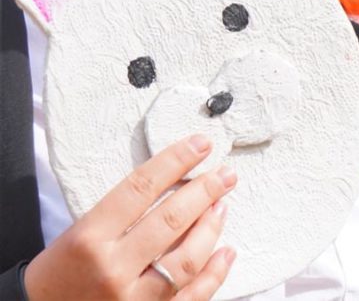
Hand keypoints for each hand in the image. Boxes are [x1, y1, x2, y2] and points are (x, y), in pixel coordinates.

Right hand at [23, 134, 236, 299]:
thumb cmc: (62, 272)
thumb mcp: (79, 233)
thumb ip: (123, 212)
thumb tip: (179, 182)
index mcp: (89, 238)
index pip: (140, 188)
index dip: (175, 161)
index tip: (200, 145)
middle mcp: (112, 268)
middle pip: (171, 220)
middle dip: (205, 190)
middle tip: (225, 174)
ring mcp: (131, 298)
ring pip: (187, 259)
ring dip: (211, 228)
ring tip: (222, 205)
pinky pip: (192, 296)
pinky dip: (214, 274)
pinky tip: (226, 252)